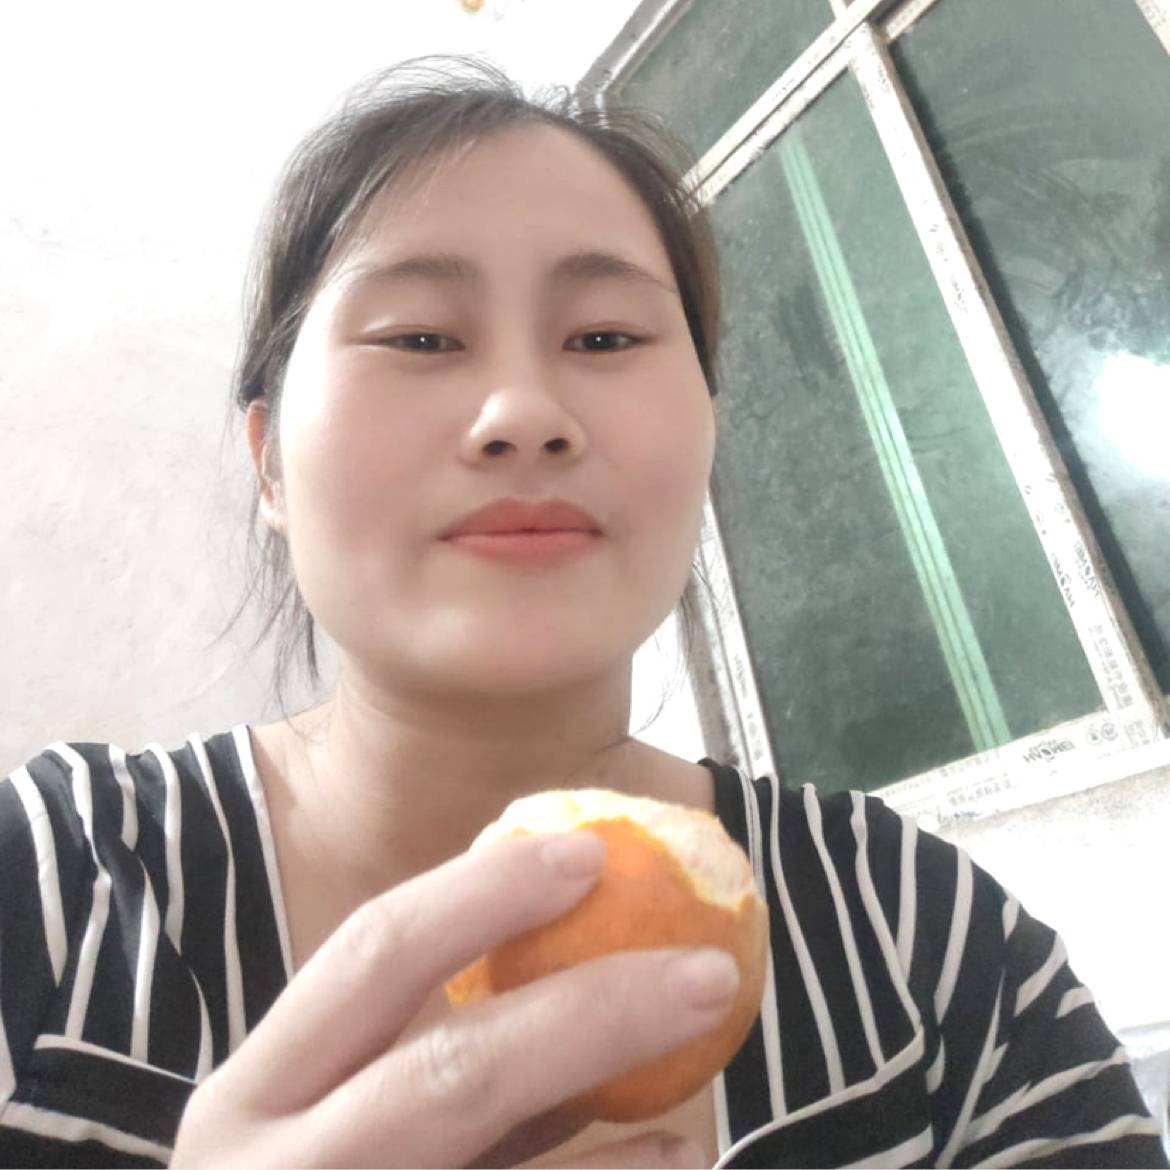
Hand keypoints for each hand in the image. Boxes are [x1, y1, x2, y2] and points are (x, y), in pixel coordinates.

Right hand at [170, 830, 736, 1166]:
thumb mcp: (323, 1117)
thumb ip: (417, 1052)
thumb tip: (569, 953)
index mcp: (255, 1092)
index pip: (373, 954)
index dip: (486, 893)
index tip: (591, 852)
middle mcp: (286, 1163)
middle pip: (452, 1069)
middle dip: (592, 1009)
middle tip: (709, 967)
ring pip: (491, 1143)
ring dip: (620, 1096)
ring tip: (708, 1048)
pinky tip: (674, 1154)